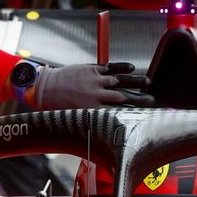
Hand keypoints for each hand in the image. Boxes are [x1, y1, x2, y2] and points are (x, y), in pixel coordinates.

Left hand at [28, 62, 152, 108]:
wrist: (44, 89)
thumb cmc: (58, 109)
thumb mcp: (77, 119)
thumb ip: (93, 120)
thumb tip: (107, 128)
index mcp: (94, 110)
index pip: (120, 111)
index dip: (134, 112)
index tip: (146, 113)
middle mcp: (97, 95)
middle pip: (124, 96)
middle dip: (140, 98)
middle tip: (152, 100)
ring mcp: (95, 80)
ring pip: (119, 80)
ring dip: (135, 82)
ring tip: (147, 83)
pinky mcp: (90, 69)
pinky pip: (110, 68)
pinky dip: (121, 67)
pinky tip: (131, 68)